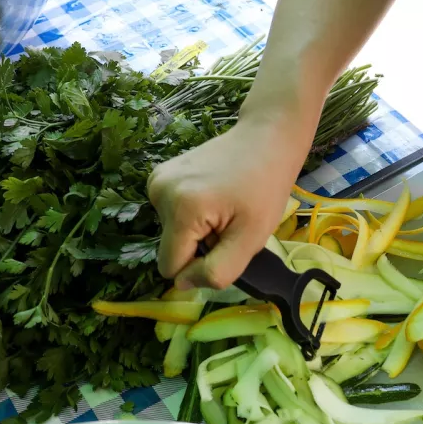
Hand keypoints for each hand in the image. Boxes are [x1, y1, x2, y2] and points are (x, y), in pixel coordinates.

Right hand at [147, 113, 309, 289]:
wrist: (266, 138)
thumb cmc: (265, 188)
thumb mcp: (252, 239)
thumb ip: (218, 270)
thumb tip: (182, 284)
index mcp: (180, 209)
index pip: (171, 267)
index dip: (198, 266)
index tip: (225, 241)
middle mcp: (158, 192)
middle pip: (172, 249)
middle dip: (200, 245)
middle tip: (230, 220)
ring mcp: (156, 180)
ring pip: (171, 233)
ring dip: (198, 229)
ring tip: (225, 205)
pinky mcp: (159, 175)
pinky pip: (171, 214)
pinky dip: (192, 213)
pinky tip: (214, 194)